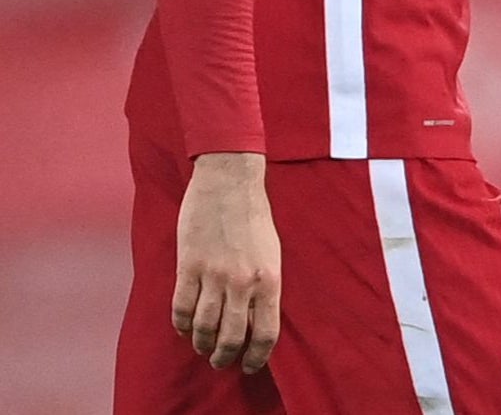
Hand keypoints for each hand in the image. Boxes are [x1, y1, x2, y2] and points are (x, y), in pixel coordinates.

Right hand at [172, 152, 280, 373]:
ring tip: (202, 346)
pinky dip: (180, 325)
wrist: (230, 182)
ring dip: (201, 344)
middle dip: (225, 357)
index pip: (267, 333)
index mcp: (270, 279)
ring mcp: (214, 275)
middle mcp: (243, 282)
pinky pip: (180, 308)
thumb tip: (257, 320)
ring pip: (203, 328)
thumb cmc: (254, 218)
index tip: (249, 366)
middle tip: (220, 361)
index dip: (257, 356)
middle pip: (232, 338)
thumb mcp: (272, 253)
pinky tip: (183, 327)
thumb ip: (264, 287)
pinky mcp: (188, 266)